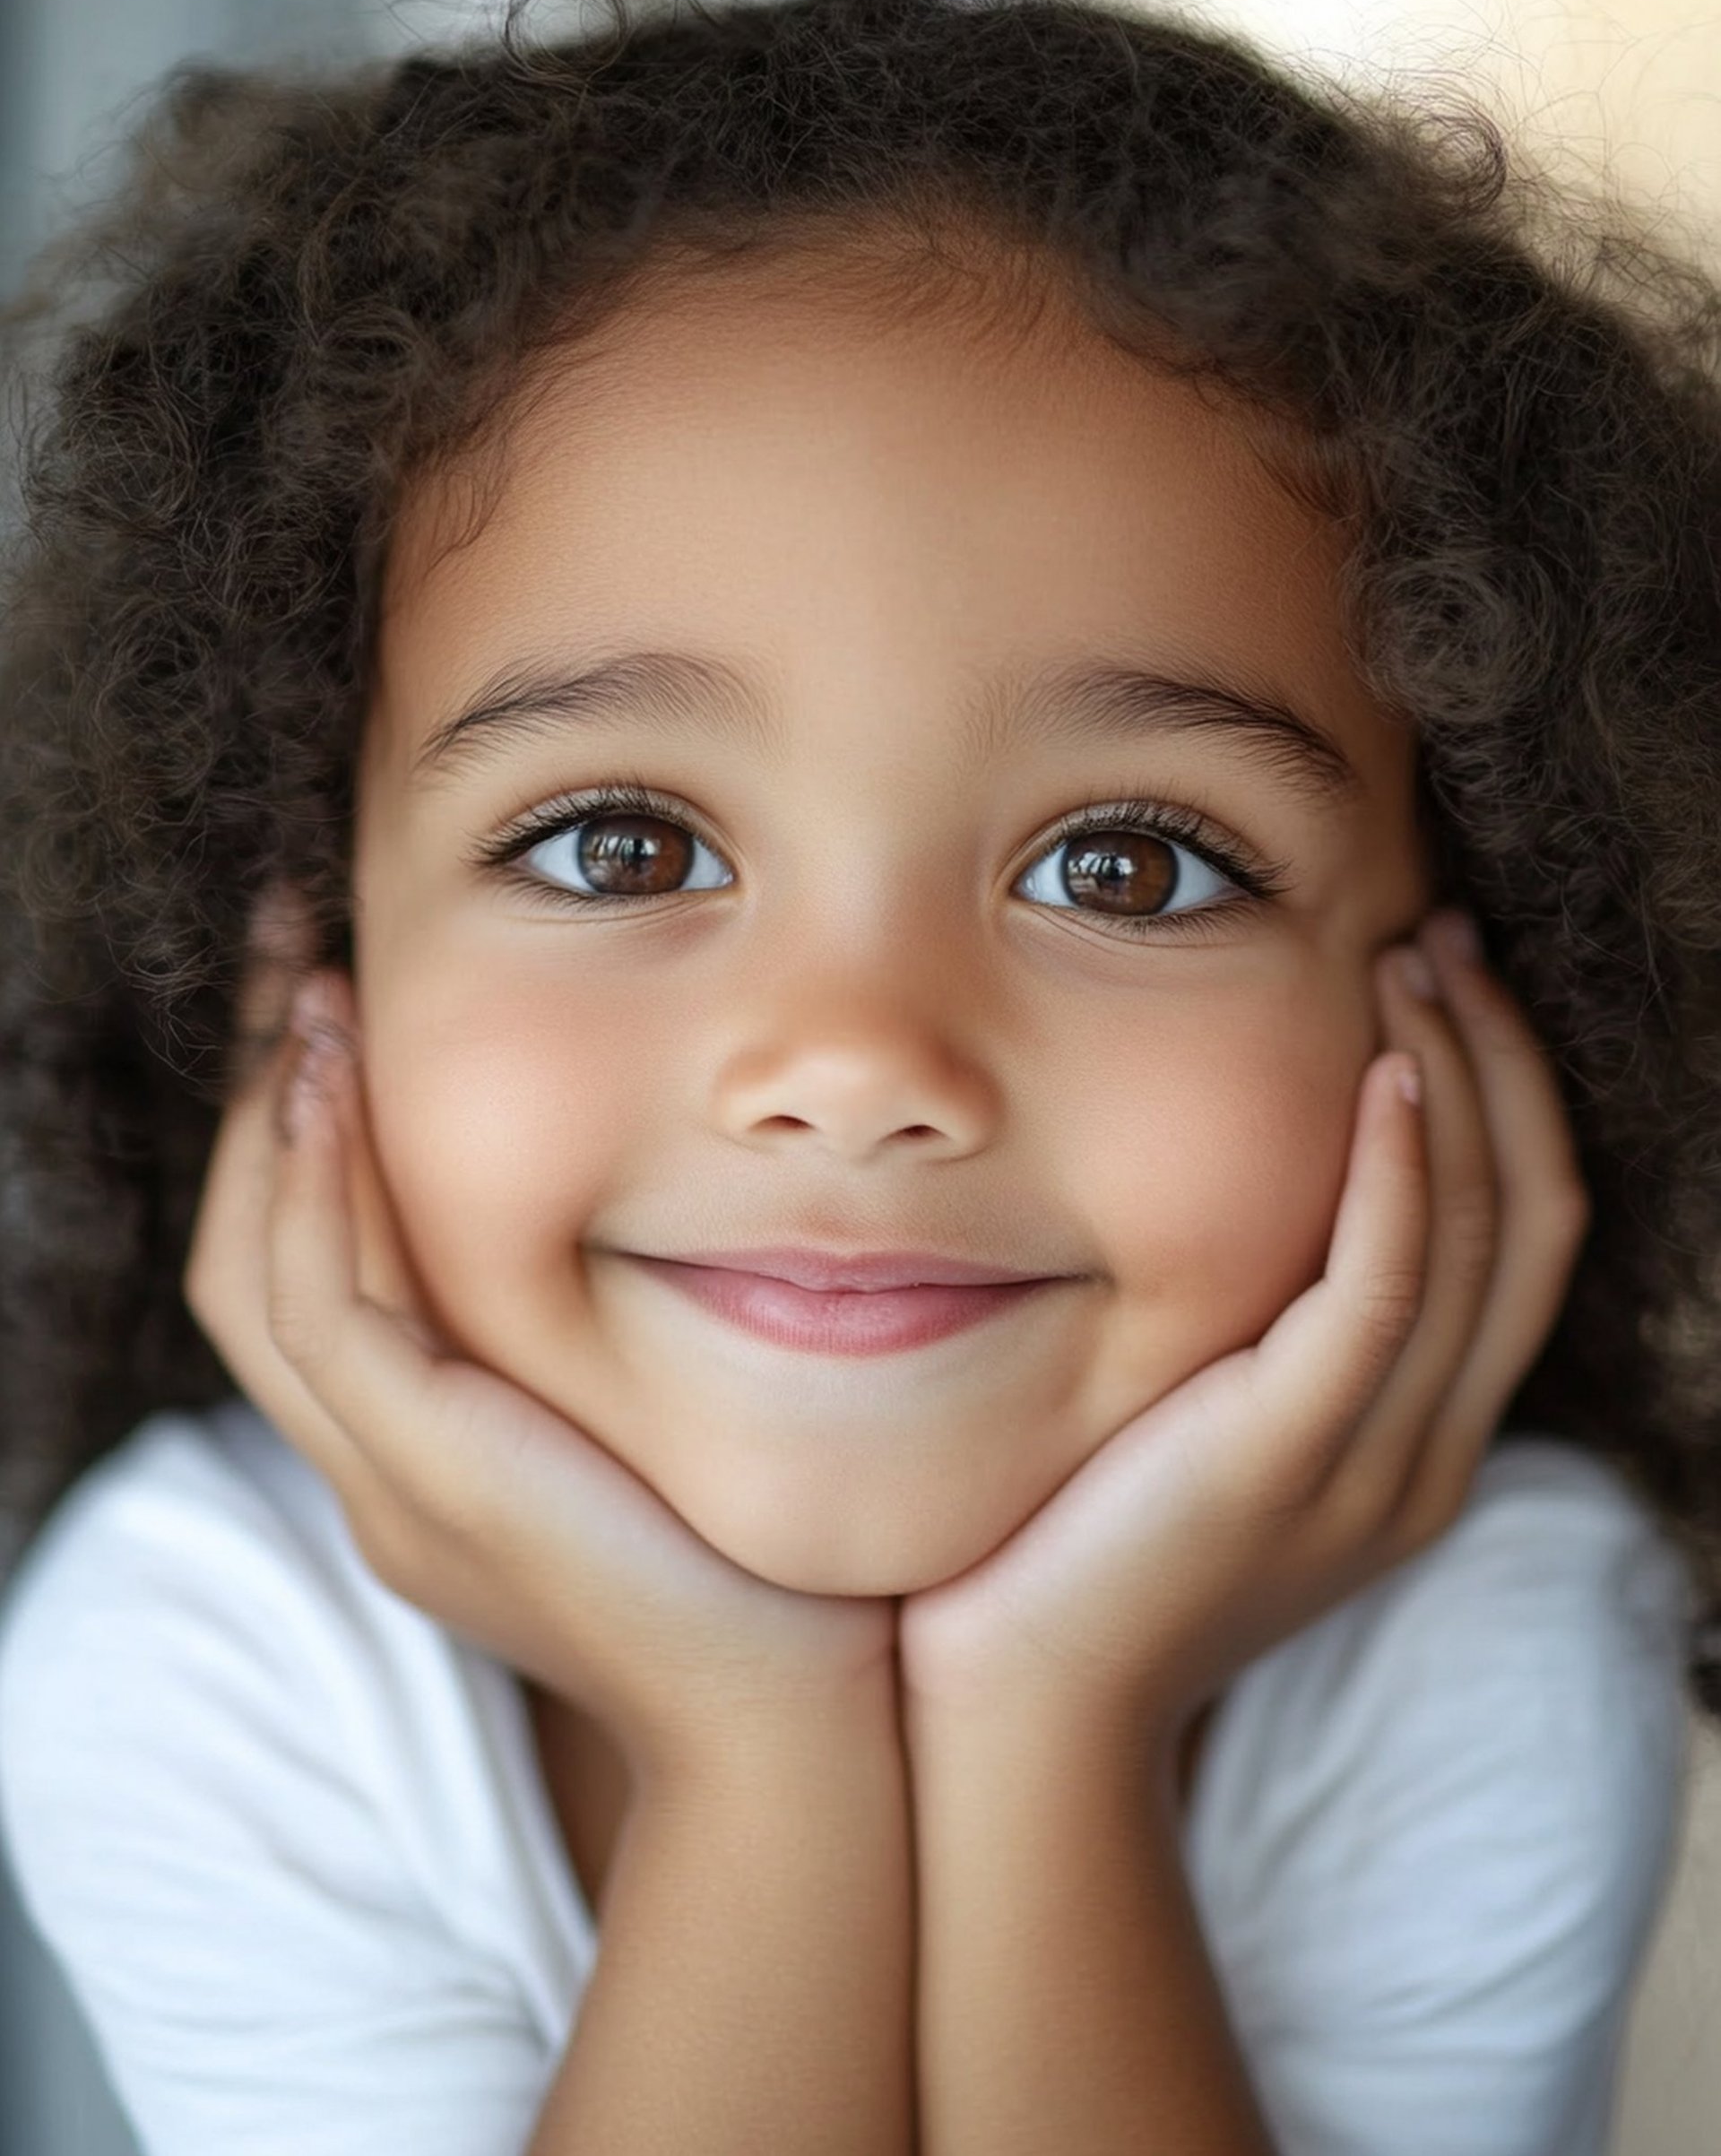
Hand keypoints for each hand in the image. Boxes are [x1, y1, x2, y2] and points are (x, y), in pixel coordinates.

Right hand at [184, 890, 898, 1788]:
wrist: (799, 1712)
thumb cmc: (761, 1559)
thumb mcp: (661, 1421)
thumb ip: (616, 1336)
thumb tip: (658, 1198)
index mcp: (423, 1462)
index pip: (304, 1278)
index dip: (299, 1139)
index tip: (333, 1002)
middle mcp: (380, 1474)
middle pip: (249, 1264)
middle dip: (264, 1102)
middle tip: (290, 955)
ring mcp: (390, 1485)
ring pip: (261, 1279)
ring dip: (279, 1125)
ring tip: (312, 993)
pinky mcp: (435, 1477)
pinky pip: (331, 1314)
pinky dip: (321, 1194)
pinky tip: (345, 1086)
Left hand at [896, 909, 1591, 1754]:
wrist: (1020, 1701)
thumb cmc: (1077, 1542)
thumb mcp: (1196, 1421)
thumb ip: (1249, 1330)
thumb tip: (1228, 1191)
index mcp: (1416, 1441)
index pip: (1522, 1243)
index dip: (1509, 1103)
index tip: (1449, 987)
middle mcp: (1424, 1451)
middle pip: (1531, 1222)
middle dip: (1505, 1065)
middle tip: (1450, 940)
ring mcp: (1371, 1463)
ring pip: (1480, 1238)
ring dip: (1461, 1082)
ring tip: (1414, 963)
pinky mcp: (1287, 1456)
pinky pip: (1385, 1288)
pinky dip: (1403, 1171)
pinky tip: (1383, 1072)